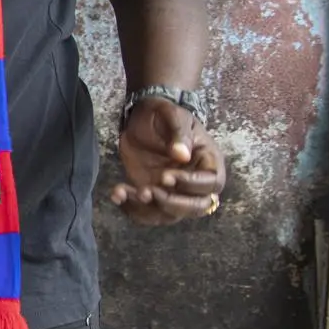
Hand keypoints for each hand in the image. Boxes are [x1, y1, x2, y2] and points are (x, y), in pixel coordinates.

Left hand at [110, 99, 226, 225]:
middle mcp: (196, 182)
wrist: (142, 118)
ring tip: (125, 192)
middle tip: (147, 191)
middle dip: (172, 204)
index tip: (166, 176)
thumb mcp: (172, 115)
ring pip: (170, 214)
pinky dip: (131, 209)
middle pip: (197, 208)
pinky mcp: (153, 195)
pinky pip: (147, 212)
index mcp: (209, 162)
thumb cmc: (164, 114)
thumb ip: (179, 134)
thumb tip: (182, 156)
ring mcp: (174, 191)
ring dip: (147, 209)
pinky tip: (117, 194)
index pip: (211, 183)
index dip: (191, 184)